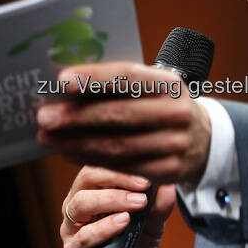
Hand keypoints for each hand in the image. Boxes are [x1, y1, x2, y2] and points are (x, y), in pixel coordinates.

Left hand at [36, 62, 211, 184]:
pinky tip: (69, 153)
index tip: (61, 79)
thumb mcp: (154, 88)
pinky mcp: (168, 171)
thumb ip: (119, 86)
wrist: (204, 139)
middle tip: (44, 117)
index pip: (128, 77)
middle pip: (118, 114)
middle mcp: (176, 113)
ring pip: (116, 145)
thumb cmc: (163, 106)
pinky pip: (122, 166)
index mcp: (170, 83)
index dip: (94, 78)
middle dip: (76, 116)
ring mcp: (175, 144)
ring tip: (48, 138)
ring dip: (76, 142)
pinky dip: (91, 159)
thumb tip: (66, 88)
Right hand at [60, 165, 175, 247]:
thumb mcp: (152, 225)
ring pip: (80, 204)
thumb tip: (169, 185)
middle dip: (116, 177)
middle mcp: (77, 206)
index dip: (121, 164)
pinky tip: (123, 222)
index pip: (99, 165)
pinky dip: (104, 228)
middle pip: (86, 179)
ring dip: (111, 199)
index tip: (147, 171)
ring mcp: (72, 229)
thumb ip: (159, 206)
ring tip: (137, 204)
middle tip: (144, 185)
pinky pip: (83, 237)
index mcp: (93, 192)